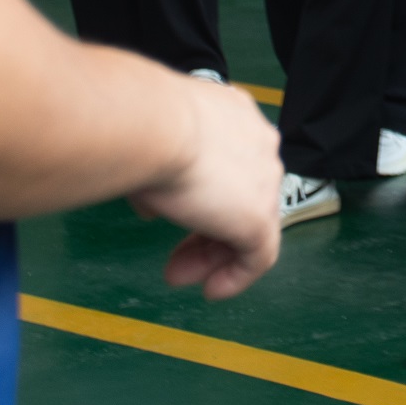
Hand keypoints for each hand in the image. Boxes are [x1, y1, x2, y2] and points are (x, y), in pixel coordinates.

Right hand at [131, 75, 283, 300]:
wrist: (153, 126)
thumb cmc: (140, 123)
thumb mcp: (150, 143)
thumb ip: (160, 172)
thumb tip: (153, 200)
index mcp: (234, 114)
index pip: (228, 163)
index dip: (200, 193)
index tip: (169, 212)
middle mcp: (258, 142)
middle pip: (241, 196)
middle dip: (205, 231)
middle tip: (175, 257)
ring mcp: (265, 180)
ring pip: (249, 225)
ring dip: (212, 255)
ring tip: (179, 276)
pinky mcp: (259, 216)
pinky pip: (258, 255)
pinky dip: (236, 275)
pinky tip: (212, 289)